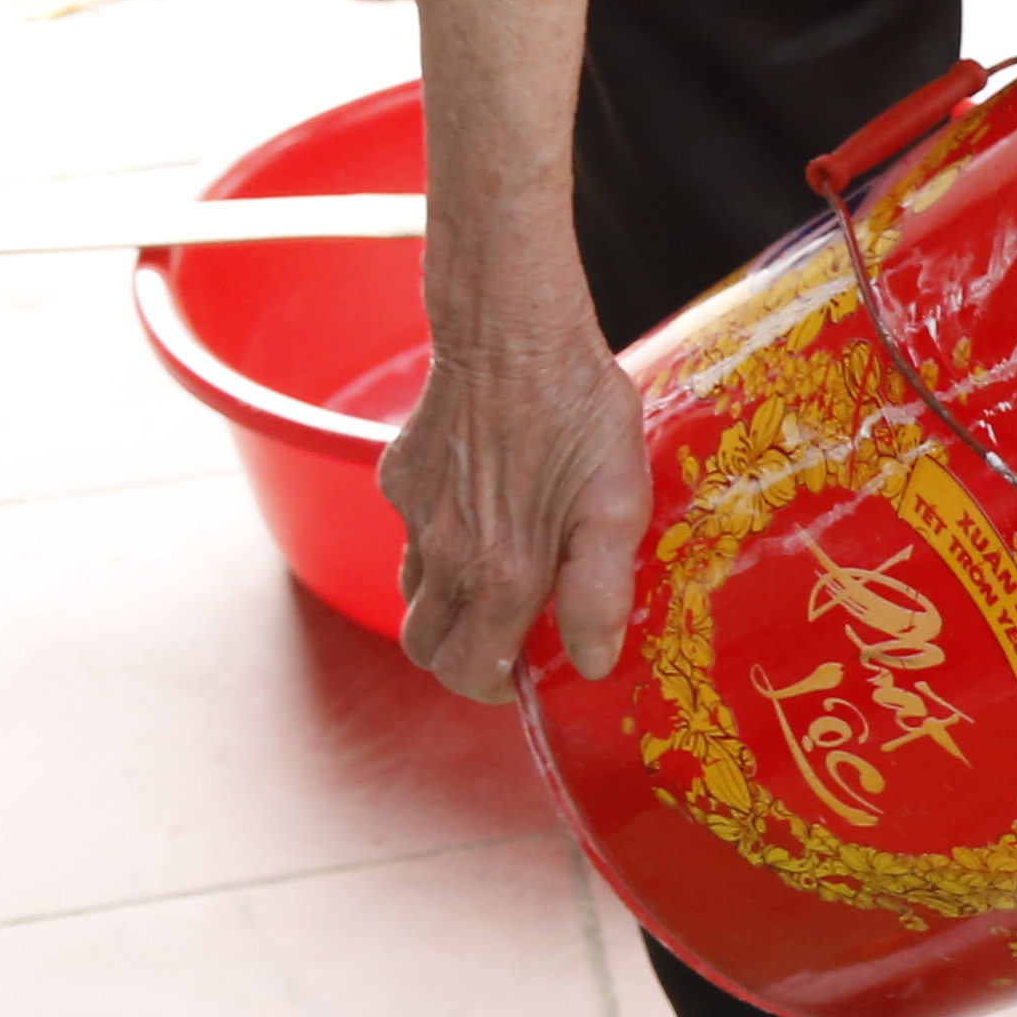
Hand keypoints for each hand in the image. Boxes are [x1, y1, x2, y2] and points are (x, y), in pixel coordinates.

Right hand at [384, 313, 649, 701]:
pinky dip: (438, 538)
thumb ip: (600, 590)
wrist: (511, 330)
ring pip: (413, 592)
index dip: (496, 685)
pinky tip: (483, 501)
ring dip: (450, 601)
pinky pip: (410, 530)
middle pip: (425, 647)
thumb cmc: (577, 410)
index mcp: (498, 575)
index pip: (467, 673)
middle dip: (463, 655)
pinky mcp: (398, 476)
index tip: (526, 669)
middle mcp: (444, 555)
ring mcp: (414, 515)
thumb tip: (591, 663)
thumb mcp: (617, 502)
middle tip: (512, 631)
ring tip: (504, 566)